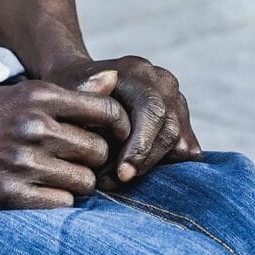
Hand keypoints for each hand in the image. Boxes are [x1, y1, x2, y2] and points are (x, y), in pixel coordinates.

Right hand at [0, 73, 130, 213]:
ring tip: (55, 181)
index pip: (106, 113)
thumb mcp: (10, 96)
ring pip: (84, 181)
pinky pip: (60, 204)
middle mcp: (32, 126)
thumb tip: (115, 79)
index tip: (109, 141)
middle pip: (98, 150)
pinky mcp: (8, 195)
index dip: (116, 130)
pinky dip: (55, 203)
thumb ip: (65, 93)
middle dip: (93, 161)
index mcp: (36, 96)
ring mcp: (21, 161)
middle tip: (76, 166)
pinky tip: (39, 195)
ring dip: (75, 185)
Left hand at [42, 54, 198, 184]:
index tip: (122, 175)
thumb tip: (110, 115)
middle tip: (113, 182)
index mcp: (137, 72)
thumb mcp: (67, 93)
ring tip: (117, 177)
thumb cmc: (70, 91)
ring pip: (181, 144)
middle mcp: (163, 83)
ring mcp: (177, 100)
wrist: (81, 82)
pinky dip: (166, 165)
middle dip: (144, 163)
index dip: (141, 146)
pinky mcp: (183, 119)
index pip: (152, 111)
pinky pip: (187, 150)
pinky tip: (135, 170)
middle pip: (169, 131)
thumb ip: (87, 103)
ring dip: (153, 167)